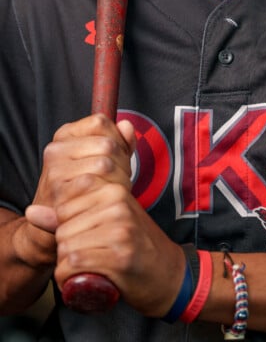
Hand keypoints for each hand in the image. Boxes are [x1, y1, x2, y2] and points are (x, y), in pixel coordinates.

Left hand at [26, 114, 183, 316]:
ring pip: (65, 246)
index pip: (64, 202)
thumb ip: (71, 211)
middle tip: (88, 254)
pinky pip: (74, 264)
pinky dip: (69, 278)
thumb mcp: (107, 219)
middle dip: (66, 245)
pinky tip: (83, 278)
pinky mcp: (119, 256)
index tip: (85, 234)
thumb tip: (30, 210)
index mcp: (114, 189)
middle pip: (63, 226)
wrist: (167, 273)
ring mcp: (120, 229)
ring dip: (67, 264)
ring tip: (87, 266)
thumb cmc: (134, 244)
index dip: (66, 224)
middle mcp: (117, 204)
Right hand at [26, 114, 134, 232]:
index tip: (119, 156)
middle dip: (123, 162)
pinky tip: (107, 200)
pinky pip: (94, 184)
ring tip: (115, 189)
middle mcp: (55, 149)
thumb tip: (127, 126)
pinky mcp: (58, 192)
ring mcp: (55, 170)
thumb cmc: (83, 190)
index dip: (117, 138)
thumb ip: (118, 141)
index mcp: (65, 135)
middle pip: (107, 144)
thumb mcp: (101, 158)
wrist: (55, 226)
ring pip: (105, 163)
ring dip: (119, 179)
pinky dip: (107, 193)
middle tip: (121, 177)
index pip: (100, 121)